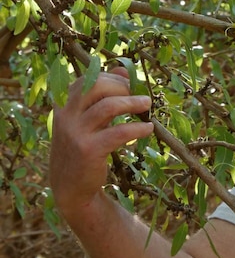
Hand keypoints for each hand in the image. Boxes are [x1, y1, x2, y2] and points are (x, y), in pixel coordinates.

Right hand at [50, 66, 153, 216]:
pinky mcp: (88, 149)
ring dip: (133, 103)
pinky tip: (148, 129)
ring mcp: (75, 132)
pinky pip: (118, 132)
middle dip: (123, 87)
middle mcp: (66, 115)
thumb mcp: (87, 120)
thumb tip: (124, 70)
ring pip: (108, 106)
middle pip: (97, 86)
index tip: (131, 81)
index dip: (113, 77)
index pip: (89, 79)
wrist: (71, 186)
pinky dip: (137, 128)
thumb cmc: (83, 147)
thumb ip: (102, 96)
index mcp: (64, 105)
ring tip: (147, 105)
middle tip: (140, 95)